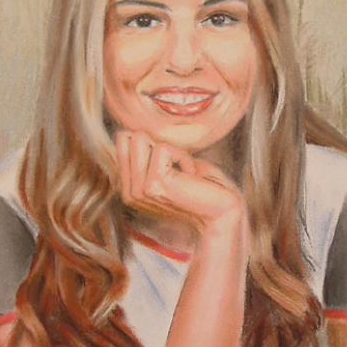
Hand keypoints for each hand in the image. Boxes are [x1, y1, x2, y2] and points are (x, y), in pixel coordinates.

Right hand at [116, 130, 246, 238]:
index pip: (123, 141)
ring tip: (183, 172)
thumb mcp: (171, 169)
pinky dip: (183, 156)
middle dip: (157, 142)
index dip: (152, 142)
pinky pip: (162, 148)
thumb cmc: (205, 187)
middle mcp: (129, 193)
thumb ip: (150, 156)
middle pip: (126, 137)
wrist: (223, 213)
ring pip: (139, 138)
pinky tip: (191, 178)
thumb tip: (133, 133)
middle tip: (176, 166)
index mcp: (130, 189)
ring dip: (170, 149)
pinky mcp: (154, 184)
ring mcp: (139, 190)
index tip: (171, 164)